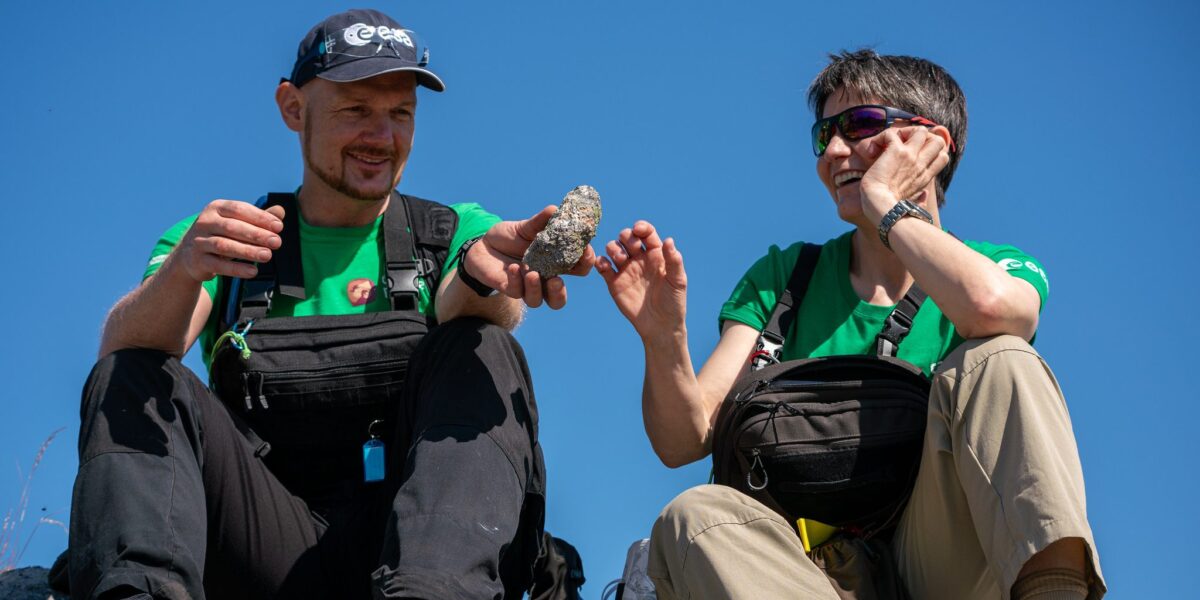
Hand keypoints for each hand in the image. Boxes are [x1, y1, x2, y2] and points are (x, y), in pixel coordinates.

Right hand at [174, 200, 284, 281]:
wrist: (190, 255)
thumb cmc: (221, 234)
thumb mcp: (237, 223)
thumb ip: (259, 218)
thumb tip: (280, 211)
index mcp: (216, 208)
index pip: (239, 209)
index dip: (260, 217)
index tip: (279, 227)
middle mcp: (204, 222)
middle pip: (232, 227)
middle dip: (257, 235)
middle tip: (277, 242)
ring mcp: (199, 241)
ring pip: (224, 246)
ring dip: (248, 251)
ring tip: (267, 255)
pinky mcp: (197, 260)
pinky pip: (218, 265)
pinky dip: (236, 269)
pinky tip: (253, 271)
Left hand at [462, 205, 594, 308]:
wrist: (483, 245)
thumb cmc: (511, 237)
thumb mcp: (527, 227)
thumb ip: (542, 221)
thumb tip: (556, 209)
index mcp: (556, 263)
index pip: (579, 268)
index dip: (586, 261)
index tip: (585, 249)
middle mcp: (544, 279)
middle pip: (559, 298)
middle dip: (559, 291)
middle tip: (557, 280)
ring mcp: (526, 286)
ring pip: (538, 300)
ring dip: (536, 288)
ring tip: (531, 272)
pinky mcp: (509, 288)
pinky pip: (516, 292)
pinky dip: (516, 281)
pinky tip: (514, 268)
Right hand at [595, 221, 686, 340]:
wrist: (660, 326)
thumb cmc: (674, 302)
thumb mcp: (678, 281)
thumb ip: (674, 260)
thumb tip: (669, 240)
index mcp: (656, 254)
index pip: (646, 233)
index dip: (641, 227)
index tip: (638, 230)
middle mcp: (639, 259)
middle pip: (627, 237)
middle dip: (626, 237)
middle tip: (632, 250)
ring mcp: (626, 270)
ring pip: (613, 248)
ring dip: (614, 248)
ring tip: (621, 259)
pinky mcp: (614, 282)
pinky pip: (603, 266)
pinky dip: (600, 262)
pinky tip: (605, 266)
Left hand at [858, 126, 949, 220]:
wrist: (880, 207)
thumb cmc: (891, 210)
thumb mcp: (911, 204)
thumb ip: (921, 199)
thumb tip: (925, 196)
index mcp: (925, 178)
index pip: (942, 157)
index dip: (932, 152)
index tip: (915, 156)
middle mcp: (921, 165)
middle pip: (938, 140)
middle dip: (924, 138)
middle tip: (904, 145)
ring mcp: (911, 156)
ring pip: (921, 131)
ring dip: (906, 132)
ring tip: (891, 144)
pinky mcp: (897, 151)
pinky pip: (893, 132)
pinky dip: (882, 137)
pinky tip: (875, 148)